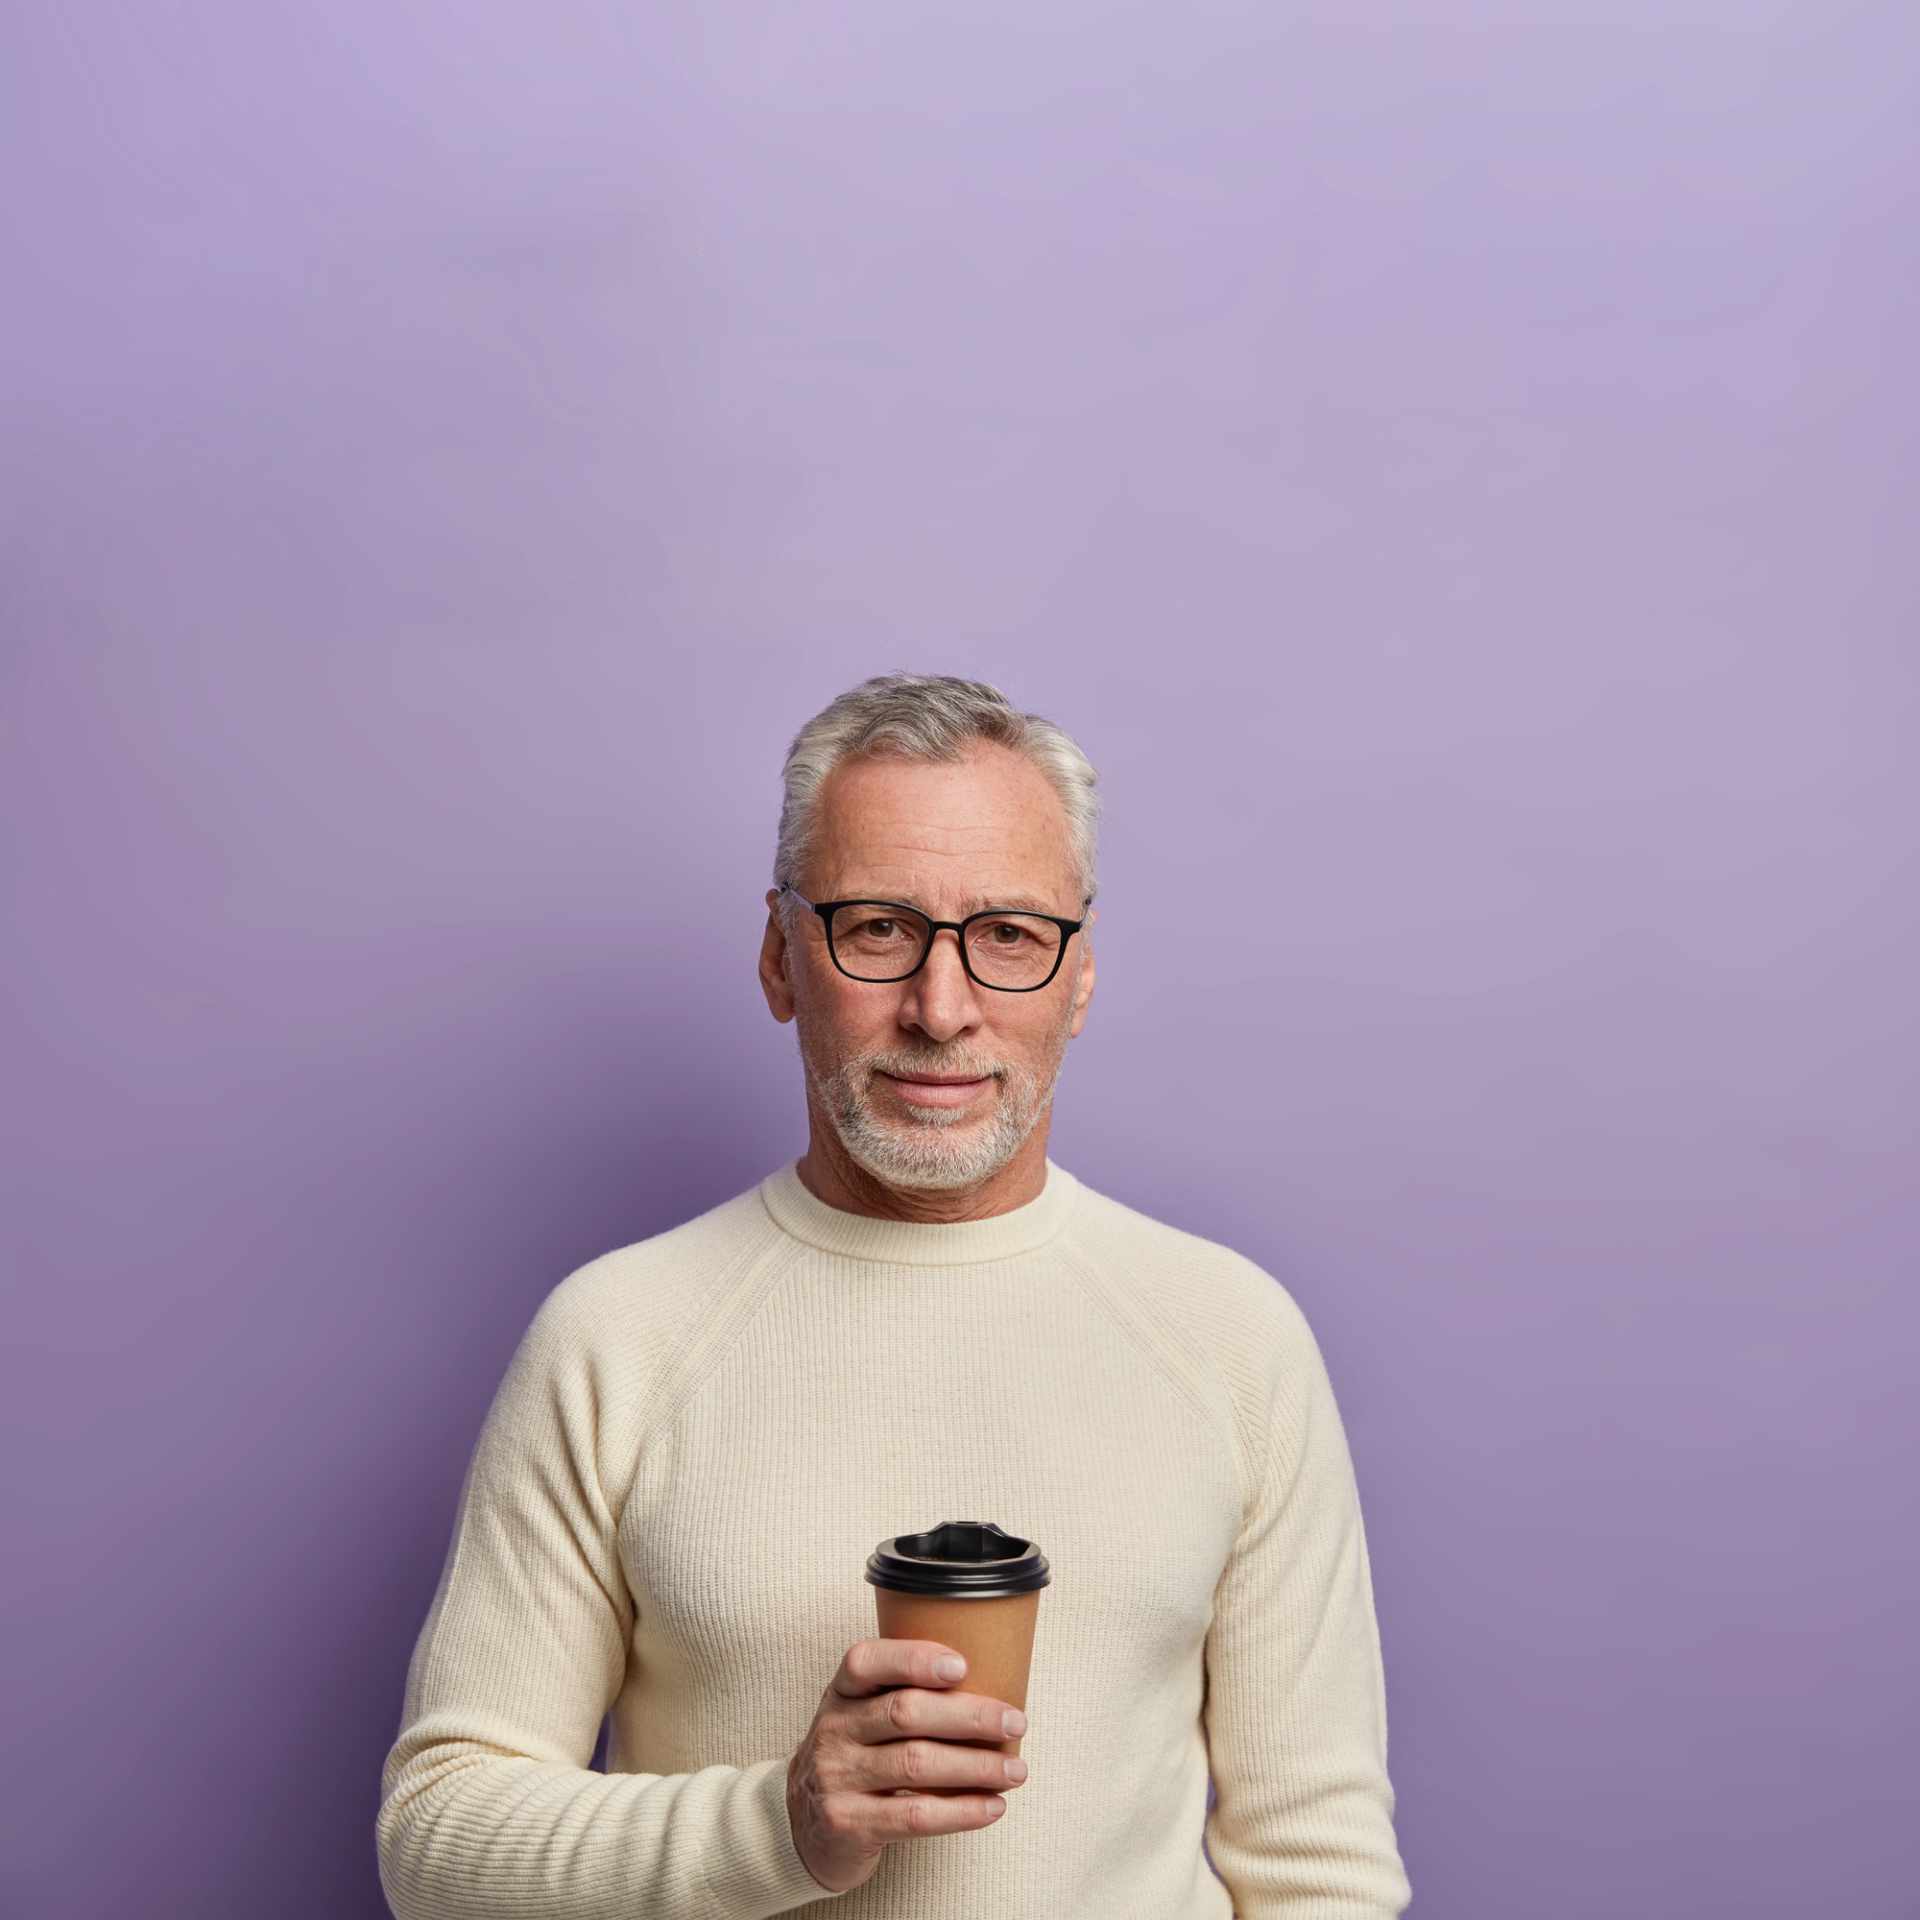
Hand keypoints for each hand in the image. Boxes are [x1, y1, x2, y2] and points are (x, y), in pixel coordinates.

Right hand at [785, 1638, 1030, 1894]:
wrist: (800, 1826)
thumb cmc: (853, 1758)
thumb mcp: (860, 1716)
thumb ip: (903, 1695)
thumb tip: (991, 1687)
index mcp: (840, 1693)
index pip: (866, 1662)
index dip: (914, 1659)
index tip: (963, 1665)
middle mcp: (834, 1730)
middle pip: (904, 1713)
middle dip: (969, 1716)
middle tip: (1016, 1720)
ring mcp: (838, 1778)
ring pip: (916, 1764)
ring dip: (976, 1766)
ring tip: (1015, 1770)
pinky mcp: (849, 1824)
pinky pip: (914, 1816)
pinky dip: (961, 1811)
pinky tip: (992, 1806)